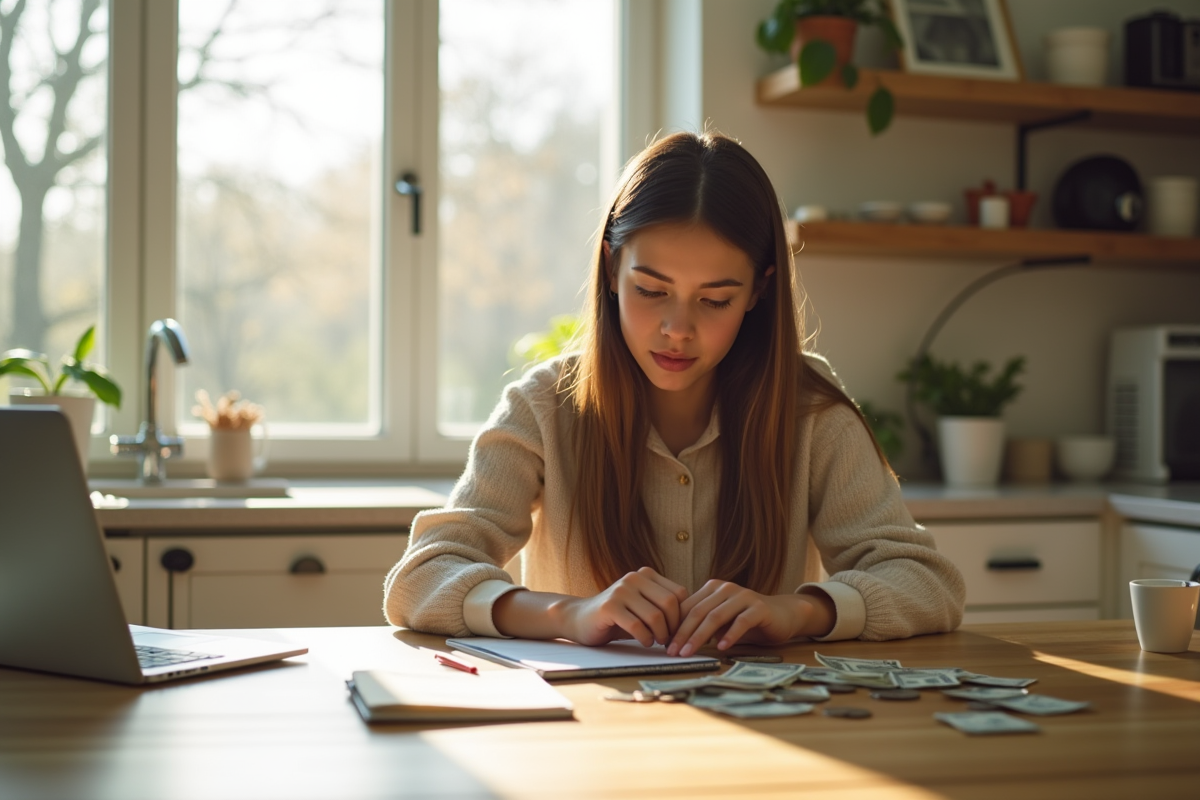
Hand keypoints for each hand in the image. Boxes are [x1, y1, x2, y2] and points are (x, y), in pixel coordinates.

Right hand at [557, 567, 688, 647]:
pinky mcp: (610, 606)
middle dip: (674, 627)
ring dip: (660, 635)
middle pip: (670, 603)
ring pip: (655, 616)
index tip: (678, 631)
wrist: (579, 618)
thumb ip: (663, 608)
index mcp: (646, 575)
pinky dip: (645, 638)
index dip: (683, 615)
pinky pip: (637, 626)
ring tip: (655, 642)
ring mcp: (621, 590)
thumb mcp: (642, 607)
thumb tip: (695, 621)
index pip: (679, 593)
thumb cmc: (616, 617)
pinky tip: (644, 643)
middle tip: (669, 641)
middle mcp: (634, 578)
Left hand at [668, 580, 813, 656]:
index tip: (663, 644)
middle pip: (698, 612)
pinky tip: (721, 648)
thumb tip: (675, 641)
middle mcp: (725, 589)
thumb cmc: (747, 620)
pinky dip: (729, 635)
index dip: (674, 626)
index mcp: (712, 589)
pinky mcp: (759, 608)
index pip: (687, 607)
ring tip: (689, 652)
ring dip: (699, 636)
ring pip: (716, 616)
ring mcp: (743, 596)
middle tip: (672, 652)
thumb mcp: (722, 621)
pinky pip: (741, 621)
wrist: (782, 614)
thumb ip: (702, 625)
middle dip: (682, 633)